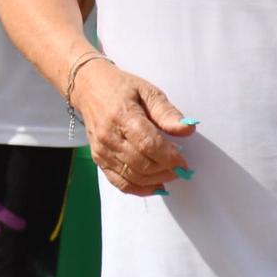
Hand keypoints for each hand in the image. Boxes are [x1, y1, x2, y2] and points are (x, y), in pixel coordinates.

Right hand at [74, 59, 194, 195]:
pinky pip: (120, 183)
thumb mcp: (147, 91)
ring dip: (156, 180)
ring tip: (170, 173)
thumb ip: (167, 112)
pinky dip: (140, 189)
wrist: (88, 88)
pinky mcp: (98, 160)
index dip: (169, 157)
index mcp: (122, 115)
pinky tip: (155, 185)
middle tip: (180, 168)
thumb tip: (188, 129)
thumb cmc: (121, 88)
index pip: (148, 144)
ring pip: (133, 176)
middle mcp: (109, 136)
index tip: (184, 162)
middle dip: (166, 170)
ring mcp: (101, 150)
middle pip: (142, 164)